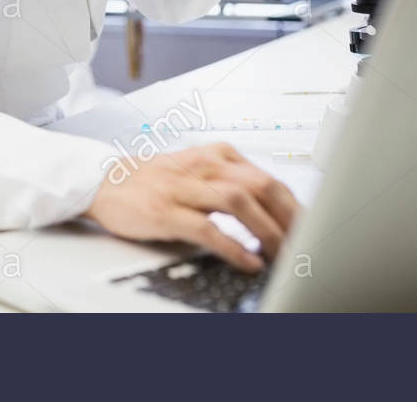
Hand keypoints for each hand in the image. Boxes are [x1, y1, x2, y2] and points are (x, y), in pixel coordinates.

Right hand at [84, 142, 299, 272]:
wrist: (104, 180)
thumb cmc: (154, 180)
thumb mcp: (197, 171)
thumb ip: (232, 183)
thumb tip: (275, 212)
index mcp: (217, 155)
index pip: (269, 179)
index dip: (296, 207)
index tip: (312, 231)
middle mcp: (204, 166)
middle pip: (261, 186)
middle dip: (290, 218)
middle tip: (306, 245)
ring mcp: (184, 187)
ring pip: (239, 202)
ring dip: (268, 231)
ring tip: (282, 255)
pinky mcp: (166, 210)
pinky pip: (207, 228)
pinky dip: (234, 247)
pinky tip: (248, 261)